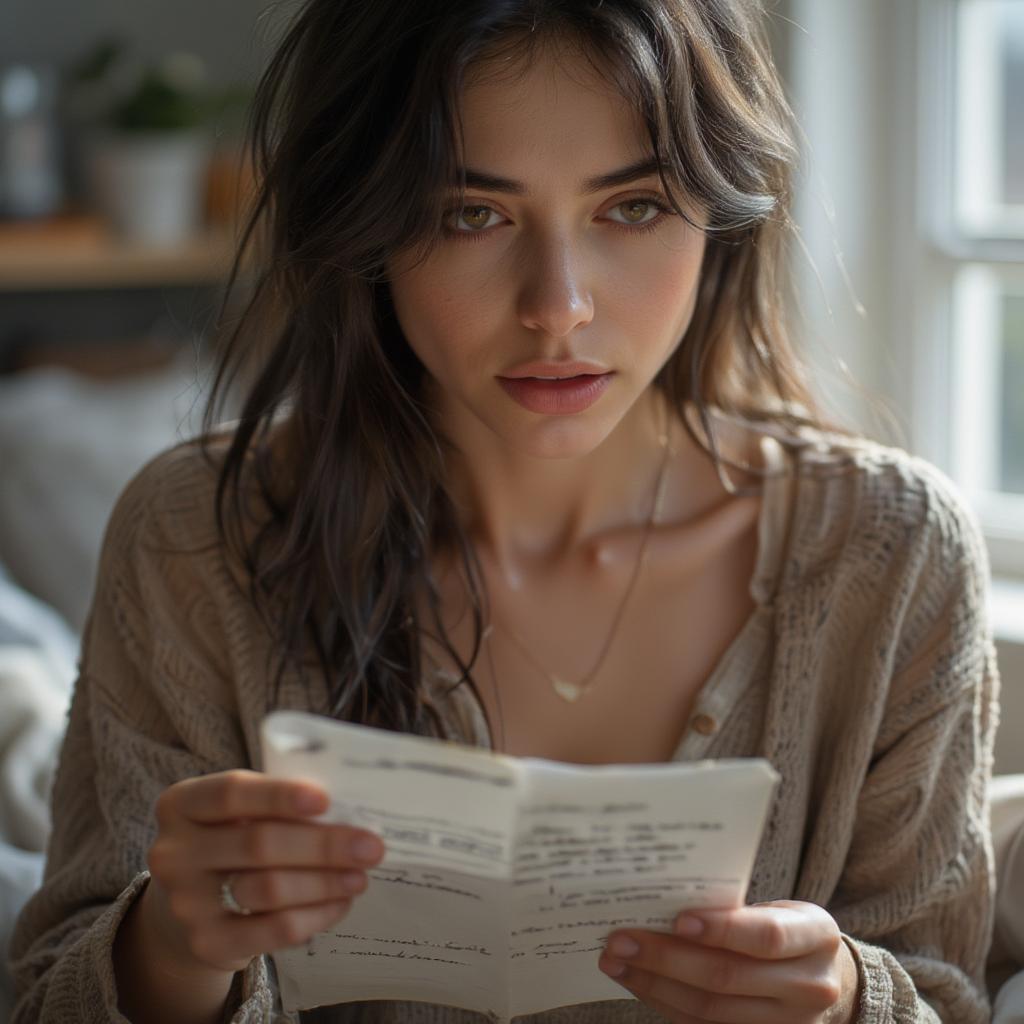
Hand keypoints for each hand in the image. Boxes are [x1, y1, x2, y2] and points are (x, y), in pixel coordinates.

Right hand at [143, 769, 386, 975]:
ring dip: (325, 882)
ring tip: (360, 876)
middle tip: (371, 846)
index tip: (326, 800)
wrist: (190, 905)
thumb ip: (278, 805)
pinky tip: (340, 903)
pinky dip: (316, 915)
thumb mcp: (239, 812)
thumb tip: (349, 811)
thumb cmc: (231, 840)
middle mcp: (173, 852)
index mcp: (181, 803)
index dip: (280, 795)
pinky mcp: (206, 943)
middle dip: (323, 845)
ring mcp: (185, 902)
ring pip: (270, 889)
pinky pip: (274, 930)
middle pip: (259, 843)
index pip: (232, 792)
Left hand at [597, 899, 859, 1023]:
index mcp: (815, 936)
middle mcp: (809, 986)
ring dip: (655, 985)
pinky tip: (639, 984)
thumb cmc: (785, 929)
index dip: (721, 929)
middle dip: (666, 958)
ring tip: (617, 963)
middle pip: (728, 977)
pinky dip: (667, 1004)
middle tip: (621, 941)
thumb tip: (661, 902)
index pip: (767, 936)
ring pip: (711, 1010)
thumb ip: (734, 911)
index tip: (677, 920)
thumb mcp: (779, 910)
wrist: (822, 977)